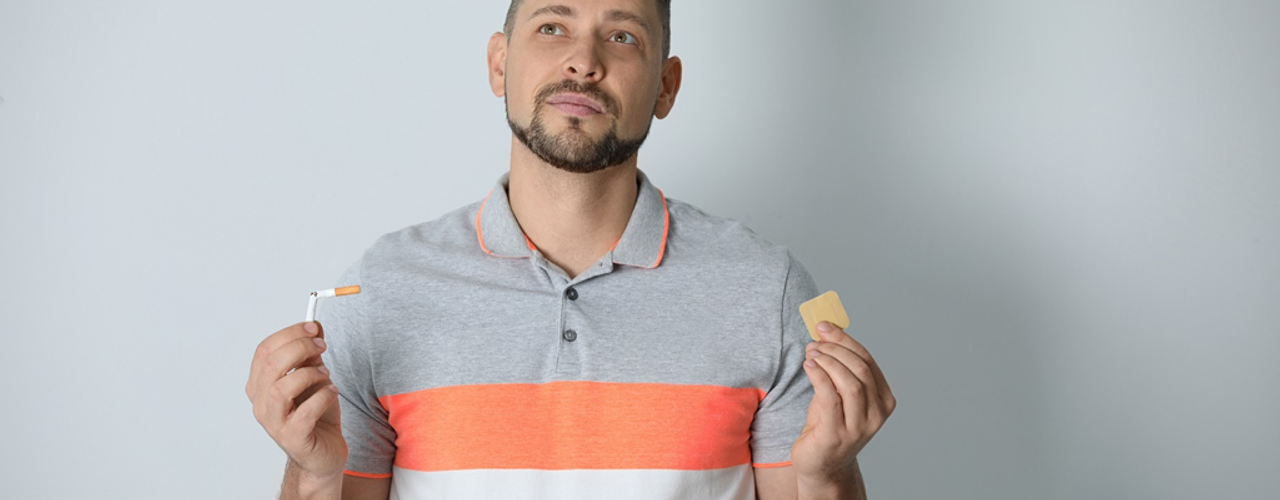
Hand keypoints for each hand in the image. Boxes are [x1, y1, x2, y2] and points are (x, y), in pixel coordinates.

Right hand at [247, 322, 347, 478]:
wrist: (323, 452)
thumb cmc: (315, 415)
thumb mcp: (314, 378)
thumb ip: (310, 354)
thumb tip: (315, 327)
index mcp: (260, 385)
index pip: (264, 351)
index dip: (289, 334)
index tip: (313, 328)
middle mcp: (261, 404)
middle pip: (271, 365)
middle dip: (300, 348)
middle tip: (322, 347)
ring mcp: (274, 423)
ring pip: (282, 389)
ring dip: (309, 374)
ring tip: (326, 375)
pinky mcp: (293, 439)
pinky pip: (304, 413)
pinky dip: (322, 397)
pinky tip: (332, 392)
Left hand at [791, 321, 895, 490]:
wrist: (821, 463)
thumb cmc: (829, 423)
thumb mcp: (839, 392)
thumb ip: (839, 367)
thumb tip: (827, 329)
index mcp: (884, 400)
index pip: (868, 361)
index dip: (845, 340)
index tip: (824, 326)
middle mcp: (877, 414)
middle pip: (860, 369)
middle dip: (835, 349)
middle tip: (815, 341)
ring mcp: (859, 427)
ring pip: (849, 382)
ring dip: (827, 361)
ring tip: (810, 354)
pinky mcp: (837, 434)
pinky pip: (830, 396)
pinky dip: (819, 375)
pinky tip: (809, 366)